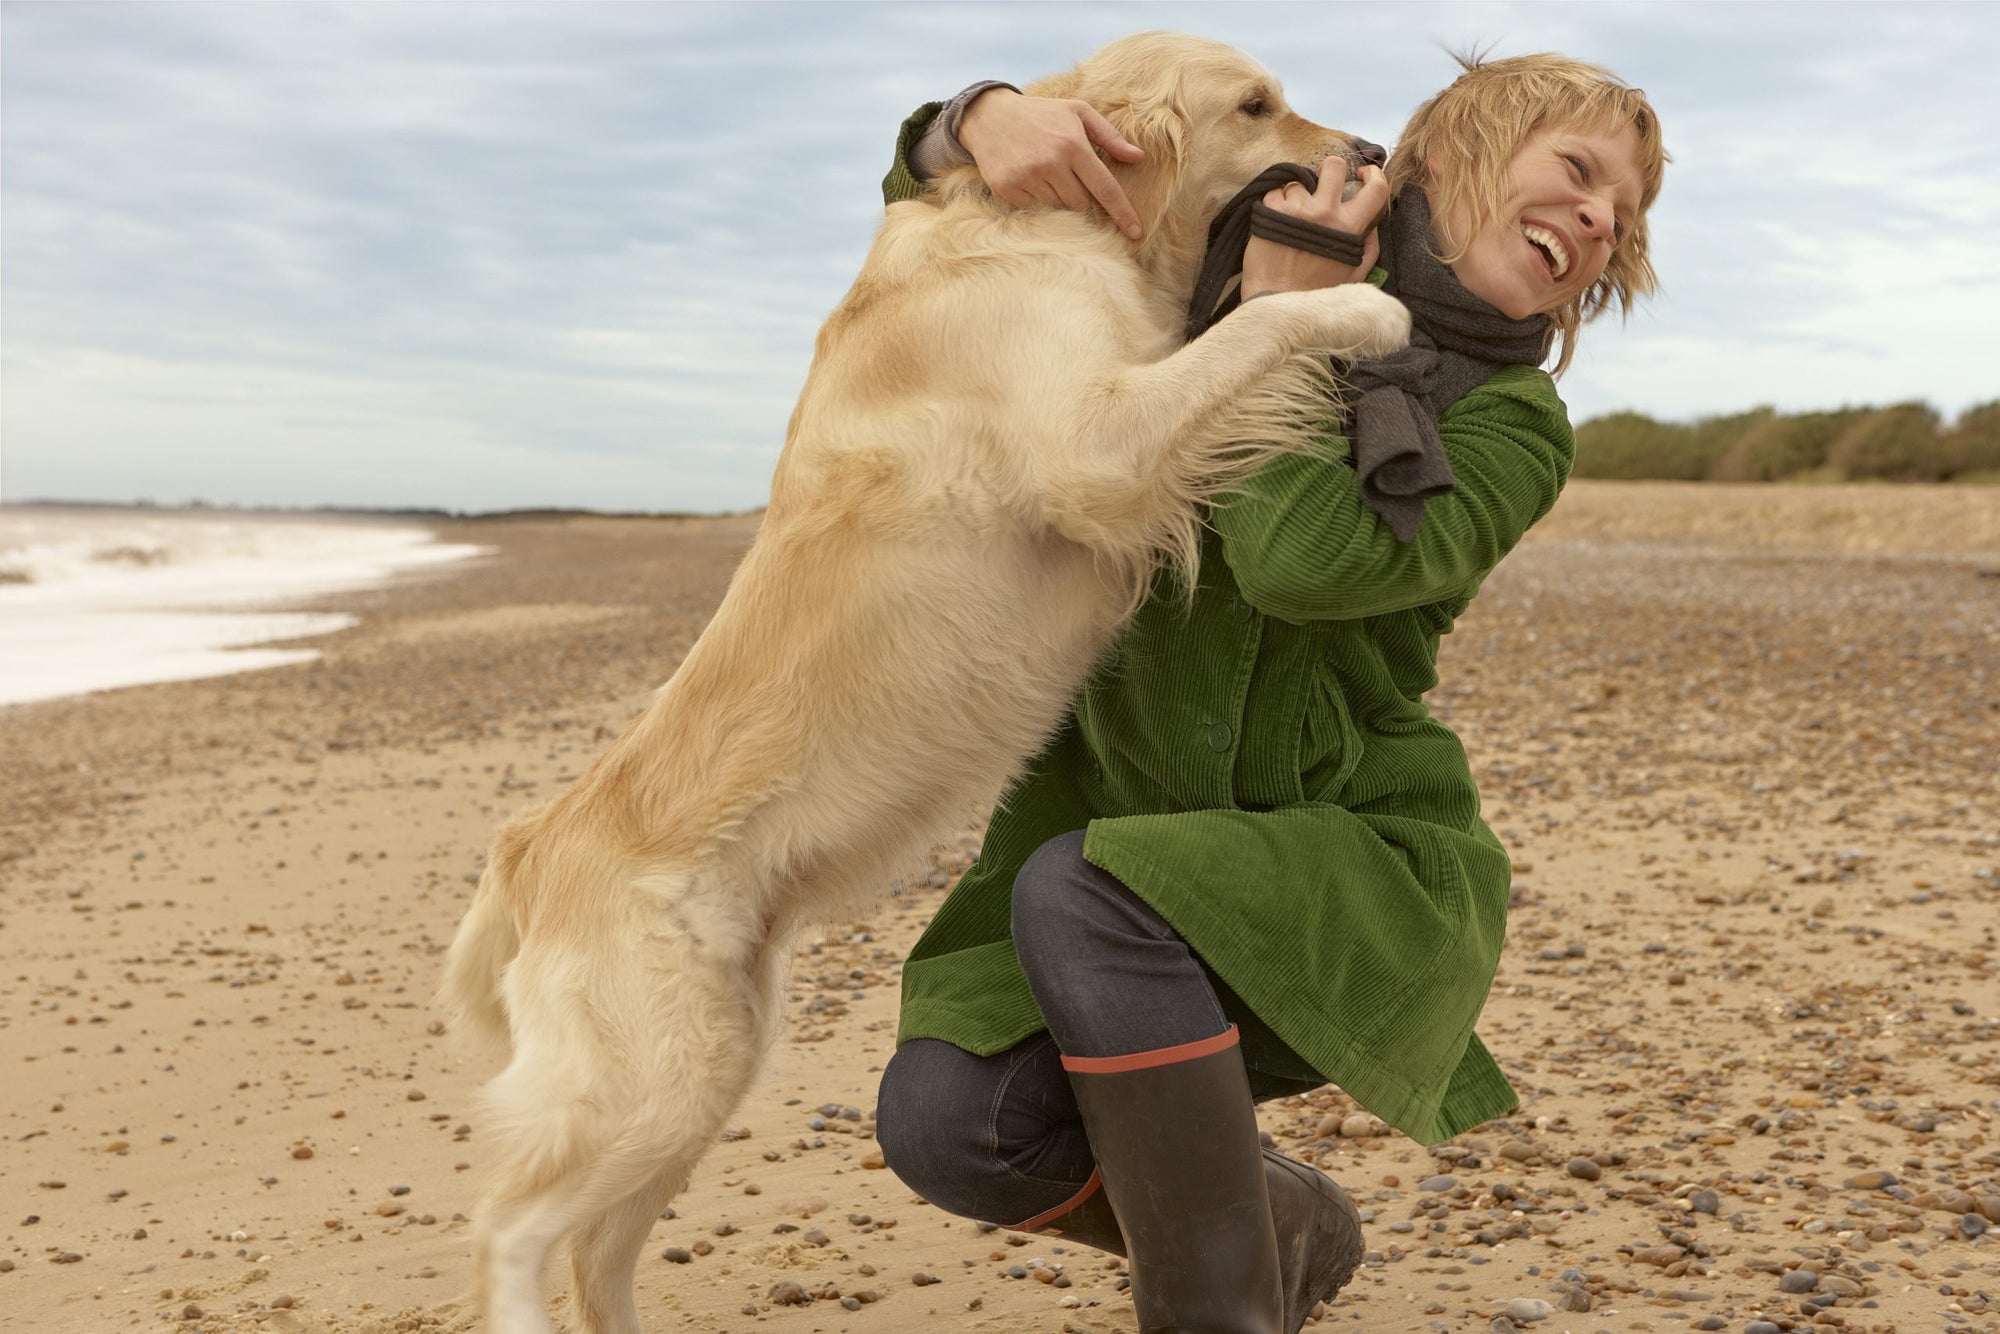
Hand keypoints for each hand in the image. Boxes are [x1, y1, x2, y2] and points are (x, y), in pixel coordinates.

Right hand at [958, 89, 1146, 239]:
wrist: (989, 116)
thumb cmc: (1041, 114)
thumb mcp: (1078, 112)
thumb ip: (1110, 136)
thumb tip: (1138, 157)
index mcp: (1073, 144)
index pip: (1105, 188)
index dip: (1123, 213)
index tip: (1136, 233)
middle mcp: (1051, 163)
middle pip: (1082, 205)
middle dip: (1085, 202)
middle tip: (1073, 183)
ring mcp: (1027, 178)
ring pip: (1059, 210)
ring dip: (1061, 202)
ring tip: (1051, 179)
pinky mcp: (1008, 189)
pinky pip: (1035, 211)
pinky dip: (1040, 203)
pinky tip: (1034, 183)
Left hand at [1241, 162, 1388, 294]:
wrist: (1276, 302)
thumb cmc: (1315, 291)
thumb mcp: (1354, 273)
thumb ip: (1369, 247)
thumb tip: (1373, 226)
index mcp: (1349, 227)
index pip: (1375, 188)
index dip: (1373, 174)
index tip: (1363, 173)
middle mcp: (1325, 213)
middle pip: (1334, 165)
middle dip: (1329, 171)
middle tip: (1321, 187)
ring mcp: (1297, 210)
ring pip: (1299, 181)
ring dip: (1297, 196)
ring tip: (1291, 219)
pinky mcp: (1271, 211)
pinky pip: (1276, 192)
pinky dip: (1275, 204)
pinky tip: (1275, 223)